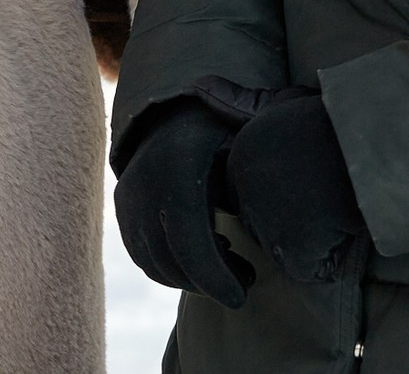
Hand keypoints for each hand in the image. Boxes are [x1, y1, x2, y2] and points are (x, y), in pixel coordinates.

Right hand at [113, 97, 248, 307]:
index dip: (213, 275)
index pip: (188, 237)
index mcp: (178, 162)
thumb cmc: (224, 126)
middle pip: (169, 258)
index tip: (242, 295)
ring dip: (192, 279)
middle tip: (244, 284)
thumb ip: (261, 140)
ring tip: (230, 268)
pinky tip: (205, 255)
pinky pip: (144, 257)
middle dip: (208, 284)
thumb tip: (287, 154)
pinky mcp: (121, 209)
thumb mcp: (245, 128)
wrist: (176, 113)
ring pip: (155, 263)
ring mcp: (127, 196)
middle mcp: (144, 180)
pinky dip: (173, 268)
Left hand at [220, 88, 365, 284]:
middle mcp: (243, 191)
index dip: (287, 188)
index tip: (309, 169)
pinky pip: (309, 268)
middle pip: (265, 224)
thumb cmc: (331, 120)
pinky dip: (330, 256)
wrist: (372, 137)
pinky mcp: (293, 253)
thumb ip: (238, 105)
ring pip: (286, 248)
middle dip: (295, 215)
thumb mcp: (280, 104)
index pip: (251, 196)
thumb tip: (197, 87)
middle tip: (325, 184)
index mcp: (237, 160)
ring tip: (335, 199)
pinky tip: (343, 224)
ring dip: (313, 235)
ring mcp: (266, 223)